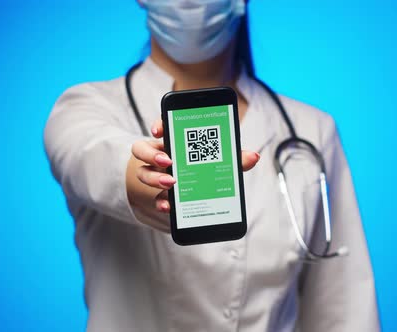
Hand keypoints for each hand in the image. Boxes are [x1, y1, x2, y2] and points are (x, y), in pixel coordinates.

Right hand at [126, 119, 259, 231]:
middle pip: (143, 149)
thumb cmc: (205, 170)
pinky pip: (153, 197)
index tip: (159, 130)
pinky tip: (169, 206)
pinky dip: (160, 201)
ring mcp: (155, 175)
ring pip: (143, 173)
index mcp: (174, 142)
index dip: (158, 126)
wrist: (194, 197)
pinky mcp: (158, 195)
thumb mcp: (220, 162)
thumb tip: (254, 157)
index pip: (161, 128)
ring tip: (171, 183)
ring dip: (154, 178)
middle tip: (168, 162)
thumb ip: (234, 158)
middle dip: (153, 154)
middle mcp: (160, 156)